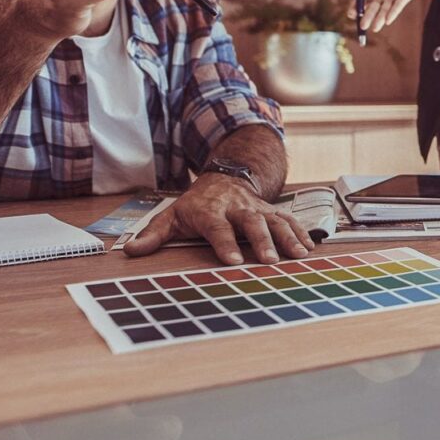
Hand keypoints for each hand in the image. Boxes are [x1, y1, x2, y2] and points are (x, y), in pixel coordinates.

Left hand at [122, 176, 314, 264]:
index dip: (225, 244)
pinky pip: (289, 220)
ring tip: (298, 255)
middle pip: (251, 223)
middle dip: (262, 241)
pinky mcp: (272, 210)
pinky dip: (301, 232)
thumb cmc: (197, 204)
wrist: (225, 177)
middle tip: (270, 261)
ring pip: (275, 220)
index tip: (232, 261)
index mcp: (210, 210)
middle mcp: (237, 207)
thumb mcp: (171, 215)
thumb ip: (154, 234)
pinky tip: (309, 247)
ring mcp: (258, 208)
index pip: (218, 227)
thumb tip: (130, 252)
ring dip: (288, 238)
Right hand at [346, 0, 426, 32]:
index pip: (359, 5)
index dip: (355, 10)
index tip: (351, 14)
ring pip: (384, 11)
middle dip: (367, 18)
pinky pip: (398, 6)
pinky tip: (388, 20)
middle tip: (363, 25)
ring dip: (379, 20)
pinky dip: (393, 13)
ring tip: (375, 28)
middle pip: (371, 10)